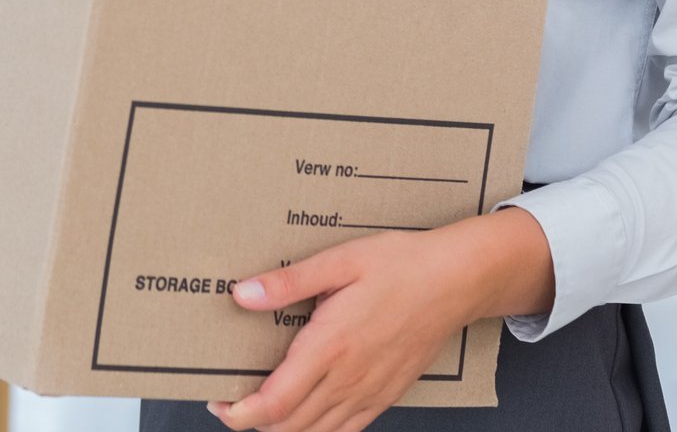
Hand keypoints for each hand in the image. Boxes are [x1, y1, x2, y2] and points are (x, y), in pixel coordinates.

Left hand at [208, 225, 496, 431]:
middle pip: (291, 425)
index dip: (242, 414)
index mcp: (330, 347)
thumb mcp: (338, 261)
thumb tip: (241, 294)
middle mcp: (349, 379)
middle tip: (230, 404)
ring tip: (261, 411)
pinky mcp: (387, 395)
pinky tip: (308, 417)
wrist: (456, 281)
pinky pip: (349, 430)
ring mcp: (370, 392)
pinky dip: (321, 431)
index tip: (220, 405)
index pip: (276, 402)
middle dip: (254, 423)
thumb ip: (287, 282)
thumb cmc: (400, 265)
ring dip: (285, 429)